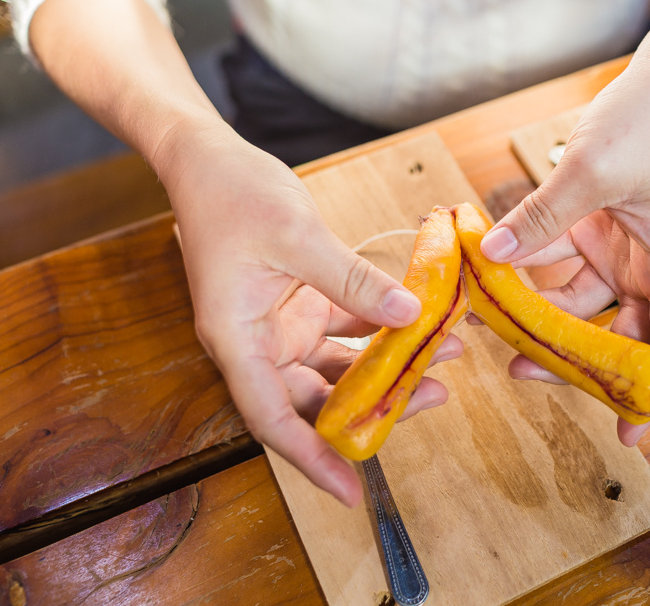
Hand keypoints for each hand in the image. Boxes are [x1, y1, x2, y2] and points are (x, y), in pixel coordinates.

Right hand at [157, 118, 461, 505]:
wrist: (208, 158)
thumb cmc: (231, 195)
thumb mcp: (298, 236)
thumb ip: (355, 281)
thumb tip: (410, 316)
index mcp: (237, 340)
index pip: (273, 419)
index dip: (311, 459)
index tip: (352, 491)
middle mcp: (256, 343)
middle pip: (314, 399)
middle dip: (372, 406)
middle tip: (432, 397)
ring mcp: (279, 326)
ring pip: (336, 368)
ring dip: (385, 366)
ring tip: (441, 356)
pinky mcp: (299, 304)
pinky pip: (344, 330)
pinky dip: (378, 329)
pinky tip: (416, 320)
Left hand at [479, 59, 649, 444]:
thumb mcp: (591, 172)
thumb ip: (541, 219)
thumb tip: (492, 256)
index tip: (629, 435)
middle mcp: (649, 265)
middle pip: (615, 331)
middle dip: (569, 354)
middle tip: (520, 370)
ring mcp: (621, 248)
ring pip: (577, 300)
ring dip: (536, 308)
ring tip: (488, 315)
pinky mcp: (596, 227)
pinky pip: (558, 259)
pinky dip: (529, 262)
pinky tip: (491, 266)